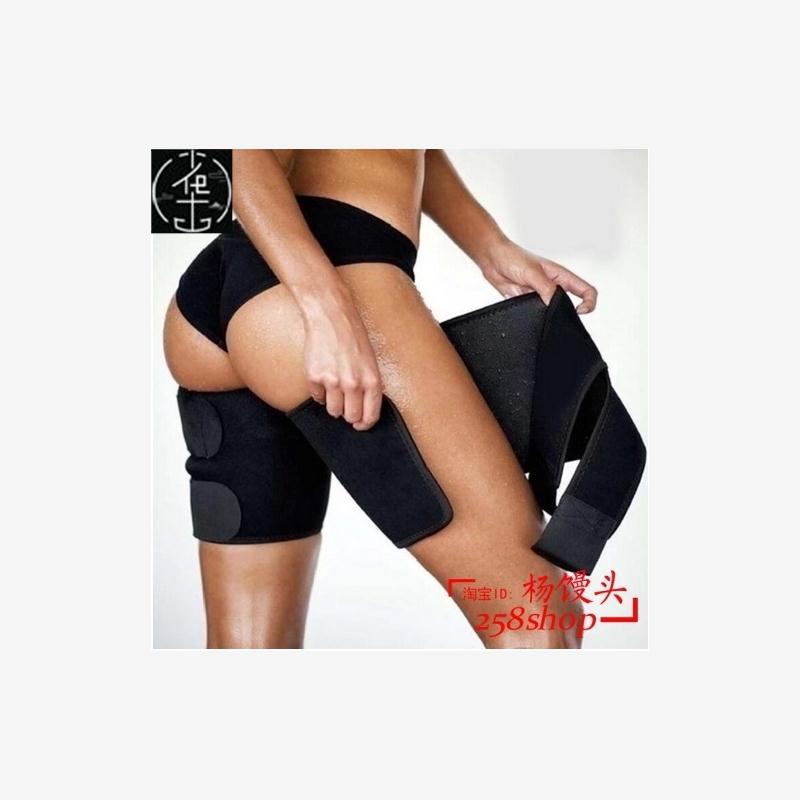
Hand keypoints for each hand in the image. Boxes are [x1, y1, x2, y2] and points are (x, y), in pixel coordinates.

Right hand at [301, 284, 382, 430]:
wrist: (331, 317)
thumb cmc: (353, 336)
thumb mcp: (370, 361)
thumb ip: (369, 385)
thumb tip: (364, 408)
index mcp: (371, 380)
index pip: (370, 415)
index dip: (364, 424)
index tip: (360, 424)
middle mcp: (353, 384)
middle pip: (350, 417)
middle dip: (348, 414)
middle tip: (346, 405)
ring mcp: (333, 382)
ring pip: (333, 410)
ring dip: (333, 403)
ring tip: (334, 386)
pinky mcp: (315, 378)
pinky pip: (317, 397)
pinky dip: (319, 391)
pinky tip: (323, 376)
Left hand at [481, 240, 597, 312]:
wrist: (492, 259)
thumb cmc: (512, 257)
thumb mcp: (532, 272)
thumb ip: (545, 288)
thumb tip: (555, 305)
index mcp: (561, 276)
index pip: (586, 290)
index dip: (589, 302)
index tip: (580, 311)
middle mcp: (553, 286)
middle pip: (571, 305)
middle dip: (568, 314)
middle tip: (558, 319)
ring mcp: (540, 295)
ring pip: (552, 312)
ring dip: (549, 317)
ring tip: (542, 317)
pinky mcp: (527, 302)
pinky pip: (536, 314)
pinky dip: (535, 318)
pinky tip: (529, 317)